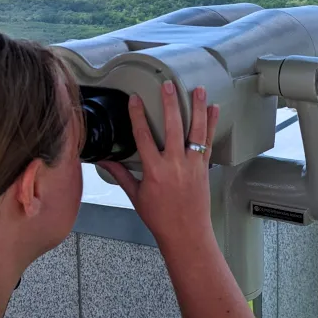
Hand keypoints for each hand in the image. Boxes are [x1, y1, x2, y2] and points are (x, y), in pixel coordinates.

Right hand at [100, 81, 219, 250]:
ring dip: (197, 108)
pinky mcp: (204, 168)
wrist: (186, 233)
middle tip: (168, 85)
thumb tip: (104, 161)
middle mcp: (174, 164)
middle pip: (172, 127)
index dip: (137, 116)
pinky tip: (214, 109)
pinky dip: (211, 125)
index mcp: (154, 170)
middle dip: (170, 103)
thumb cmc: (160, 218)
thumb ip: (121, 175)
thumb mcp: (136, 196)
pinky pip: (208, 142)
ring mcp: (192, 165)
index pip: (143, 136)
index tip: (135, 99)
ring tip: (198, 89)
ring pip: (195, 131)